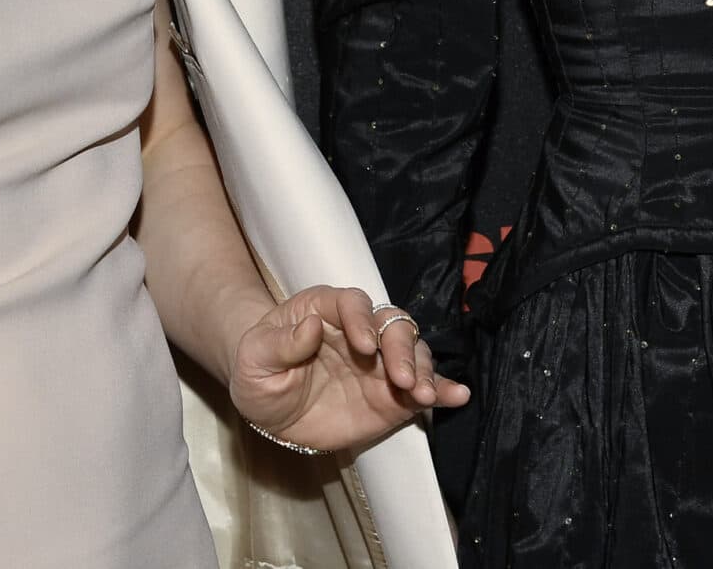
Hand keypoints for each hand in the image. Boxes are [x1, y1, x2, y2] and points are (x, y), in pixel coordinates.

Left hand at [228, 285, 469, 454]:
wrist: (269, 411)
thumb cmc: (258, 373)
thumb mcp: (255, 359)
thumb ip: (280, 343)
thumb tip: (311, 327)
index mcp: (326, 310)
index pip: (352, 303)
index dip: (361, 319)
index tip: (364, 345)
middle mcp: (360, 330)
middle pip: (392, 324)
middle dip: (401, 347)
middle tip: (400, 377)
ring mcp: (379, 362)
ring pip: (413, 351)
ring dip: (422, 369)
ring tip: (422, 394)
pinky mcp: (392, 395)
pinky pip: (422, 387)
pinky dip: (442, 389)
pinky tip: (457, 395)